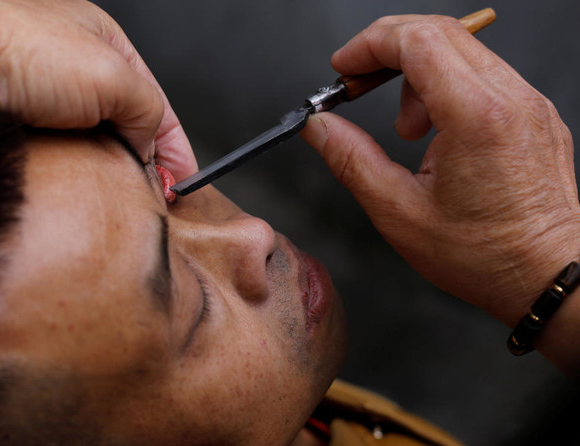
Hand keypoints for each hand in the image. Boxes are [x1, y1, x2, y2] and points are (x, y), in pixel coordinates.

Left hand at [0, 0, 196, 179]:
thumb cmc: (24, 49)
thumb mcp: (115, 76)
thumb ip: (148, 110)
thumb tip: (149, 145)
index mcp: (104, 39)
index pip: (156, 98)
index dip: (175, 143)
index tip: (185, 179)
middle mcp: (75, 63)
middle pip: (127, 120)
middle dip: (145, 156)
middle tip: (156, 191)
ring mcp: (46, 90)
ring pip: (96, 137)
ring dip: (114, 165)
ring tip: (124, 190)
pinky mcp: (23, 117)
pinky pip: (66, 149)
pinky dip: (82, 168)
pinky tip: (88, 182)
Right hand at [301, 14, 579, 371]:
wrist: (548, 276)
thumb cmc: (484, 255)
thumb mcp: (398, 212)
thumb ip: (351, 160)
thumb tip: (320, 128)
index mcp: (477, 117)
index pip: (418, 40)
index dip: (370, 45)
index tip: (344, 69)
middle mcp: (511, 98)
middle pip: (440, 32)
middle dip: (387, 51)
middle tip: (359, 85)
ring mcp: (529, 102)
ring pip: (462, 51)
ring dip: (418, 75)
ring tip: (407, 130)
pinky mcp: (535, 113)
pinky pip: (485, 75)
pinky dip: (447, 88)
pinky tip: (438, 133)